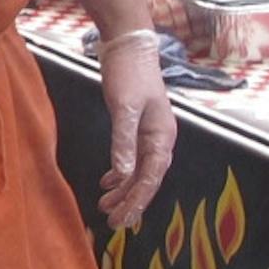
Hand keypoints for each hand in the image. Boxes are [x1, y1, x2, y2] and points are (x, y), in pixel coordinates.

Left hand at [98, 35, 175, 228]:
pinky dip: (121, 172)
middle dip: (132, 202)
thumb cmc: (128, 73)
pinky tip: (108, 182)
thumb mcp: (124, 108)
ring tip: (106, 207)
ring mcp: (149, 132)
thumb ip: (123, 142)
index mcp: (162, 136)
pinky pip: (132, 157)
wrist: (128, 45)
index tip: (122, 219)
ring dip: (124, 190)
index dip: (137, 200)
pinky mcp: (136, 125)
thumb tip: (124, 175)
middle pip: (148, 179)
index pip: (151, 177)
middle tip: (114, 223)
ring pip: (139, 170)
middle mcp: (160, 138)